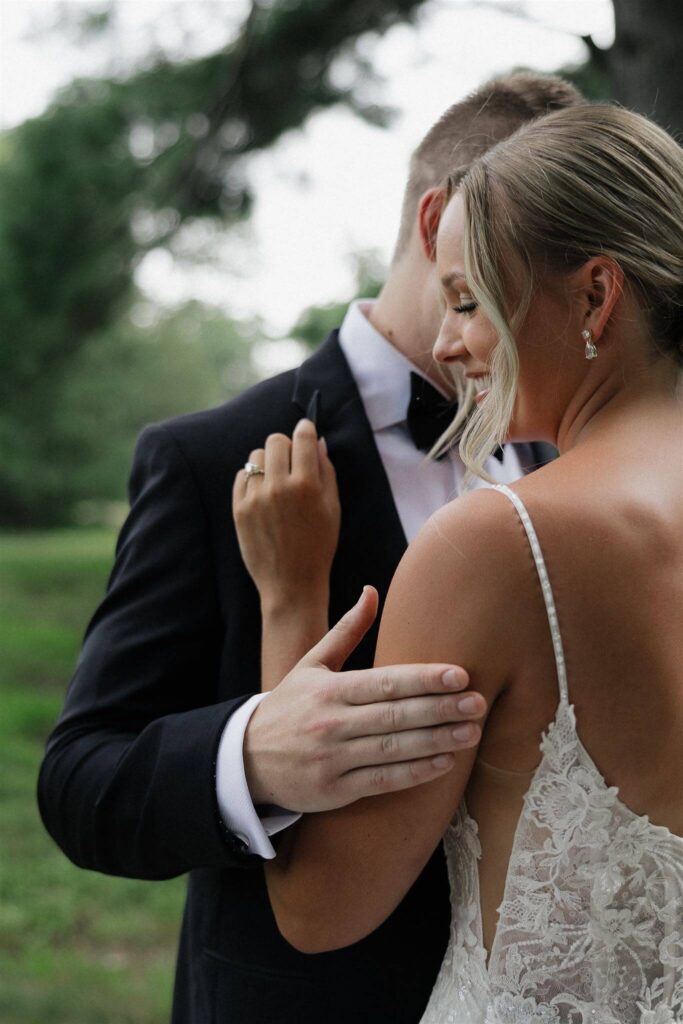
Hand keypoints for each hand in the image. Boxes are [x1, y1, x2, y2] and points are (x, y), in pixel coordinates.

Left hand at [233, 419, 340, 612]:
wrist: (291, 583)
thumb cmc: (319, 546)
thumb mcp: (332, 508)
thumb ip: (326, 471)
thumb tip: (317, 441)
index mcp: (307, 486)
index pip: (302, 437)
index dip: (305, 429)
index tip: (305, 431)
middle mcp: (279, 487)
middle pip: (275, 441)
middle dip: (286, 446)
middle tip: (292, 462)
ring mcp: (256, 498)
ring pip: (256, 457)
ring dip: (268, 462)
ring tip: (277, 481)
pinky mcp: (239, 509)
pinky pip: (242, 476)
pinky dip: (253, 479)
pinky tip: (264, 494)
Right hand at [244, 587, 485, 810]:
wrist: (245, 760)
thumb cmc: (289, 706)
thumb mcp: (311, 664)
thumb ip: (346, 630)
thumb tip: (371, 591)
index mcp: (329, 689)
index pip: (384, 682)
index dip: (423, 679)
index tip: (459, 675)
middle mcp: (331, 723)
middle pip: (394, 716)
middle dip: (440, 709)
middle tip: (479, 702)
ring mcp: (332, 758)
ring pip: (392, 749)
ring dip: (436, 741)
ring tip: (471, 732)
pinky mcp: (334, 791)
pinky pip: (382, 781)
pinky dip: (414, 773)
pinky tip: (444, 763)